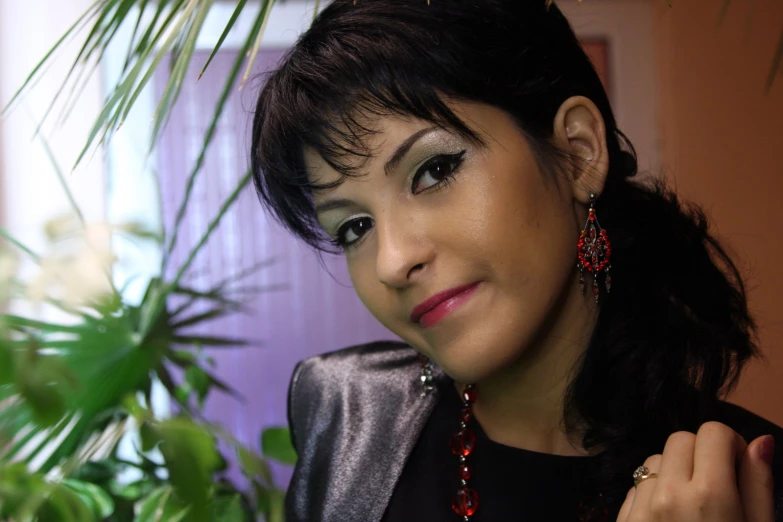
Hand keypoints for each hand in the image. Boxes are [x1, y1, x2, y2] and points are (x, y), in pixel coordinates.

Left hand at [616, 422, 774, 521]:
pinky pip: (635, 486)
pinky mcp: (622, 521)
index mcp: (710, 496)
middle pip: (680, 439)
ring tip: (691, 505)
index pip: (712, 432)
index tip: (736, 468)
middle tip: (715, 487)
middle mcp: (669, 495)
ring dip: (673, 472)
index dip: (729, 445)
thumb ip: (758, 483)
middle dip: (700, 455)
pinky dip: (652, 493)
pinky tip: (669, 519)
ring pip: (655, 459)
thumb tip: (760, 440)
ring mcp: (640, 508)